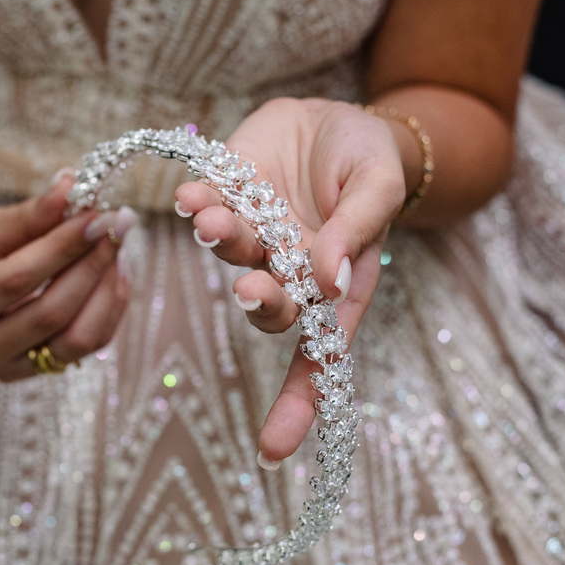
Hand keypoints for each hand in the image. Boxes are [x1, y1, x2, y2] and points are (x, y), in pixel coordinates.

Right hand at [0, 176, 136, 380]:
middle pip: (50, 314)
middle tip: (115, 226)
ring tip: (117, 249)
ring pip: (76, 339)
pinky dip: (110, 308)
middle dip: (90, 266)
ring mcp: (7, 371)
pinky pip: (89, 347)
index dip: (62, 247)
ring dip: (106, 291)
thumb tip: (71, 186)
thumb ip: (30, 213)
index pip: (17, 279)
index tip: (96, 216)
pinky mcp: (38, 374)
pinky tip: (115, 273)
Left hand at [175, 98, 407, 461]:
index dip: (298, 406)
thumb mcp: (377, 187)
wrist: (334, 113)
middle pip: (270, 308)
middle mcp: (287, 271)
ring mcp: (253, 235)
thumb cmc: (368, 161)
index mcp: (334, 286)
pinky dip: (195, 204)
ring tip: (213, 221)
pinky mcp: (225, 196)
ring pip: (233, 256)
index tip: (272, 451)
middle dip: (260, 302)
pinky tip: (188, 197)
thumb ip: (354, 232)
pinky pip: (205, 208)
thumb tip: (329, 279)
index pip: (318, 357)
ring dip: (222, 244)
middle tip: (252, 289)